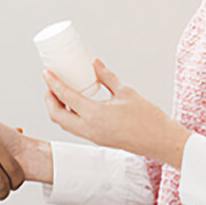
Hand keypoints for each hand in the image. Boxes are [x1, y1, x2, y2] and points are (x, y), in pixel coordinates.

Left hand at [44, 60, 189, 166]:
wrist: (159, 140)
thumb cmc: (147, 118)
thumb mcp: (125, 91)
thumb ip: (107, 77)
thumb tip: (94, 64)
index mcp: (95, 114)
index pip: (65, 97)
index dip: (53, 83)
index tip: (47, 73)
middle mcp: (89, 128)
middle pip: (56, 115)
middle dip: (49, 99)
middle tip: (51, 84)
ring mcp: (92, 136)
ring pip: (64, 124)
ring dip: (57, 109)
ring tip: (60, 93)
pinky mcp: (97, 139)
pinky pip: (75, 128)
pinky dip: (68, 116)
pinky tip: (74, 104)